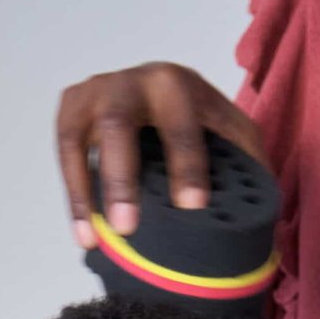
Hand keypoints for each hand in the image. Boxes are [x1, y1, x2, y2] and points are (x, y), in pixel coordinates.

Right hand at [56, 61, 265, 245]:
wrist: (166, 99)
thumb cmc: (203, 126)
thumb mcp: (234, 136)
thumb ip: (246, 163)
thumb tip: (253, 213)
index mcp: (177, 83)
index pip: (180, 121)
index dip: (185, 163)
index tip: (192, 206)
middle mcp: (131, 81)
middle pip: (117, 123)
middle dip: (122, 177)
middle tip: (127, 227)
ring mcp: (96, 93)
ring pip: (78, 137)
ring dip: (85, 190)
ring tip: (97, 237)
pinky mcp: (72, 113)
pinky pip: (65, 155)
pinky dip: (74, 197)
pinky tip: (85, 235)